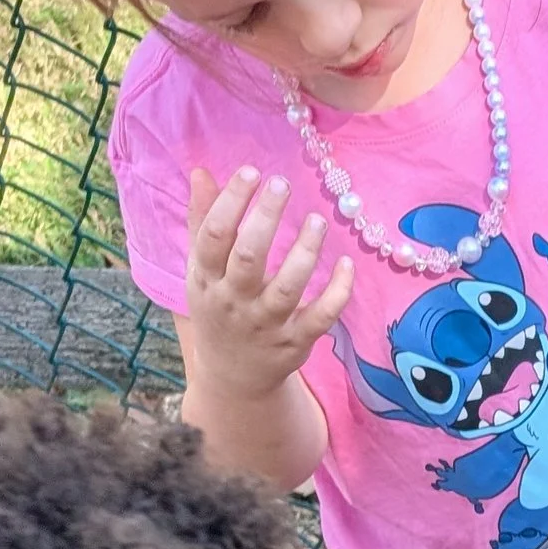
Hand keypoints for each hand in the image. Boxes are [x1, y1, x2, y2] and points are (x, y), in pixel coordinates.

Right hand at [184, 165, 354, 399]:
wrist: (233, 376)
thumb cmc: (218, 308)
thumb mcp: (200, 268)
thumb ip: (202, 220)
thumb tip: (201, 172)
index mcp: (207, 279)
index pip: (214, 237)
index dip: (232, 201)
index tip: (253, 173)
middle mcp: (234, 302)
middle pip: (249, 258)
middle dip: (265, 219)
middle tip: (282, 184)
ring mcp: (266, 325)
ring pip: (288, 287)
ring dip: (305, 252)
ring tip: (316, 221)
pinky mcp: (296, 342)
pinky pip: (321, 317)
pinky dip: (337, 292)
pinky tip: (346, 264)